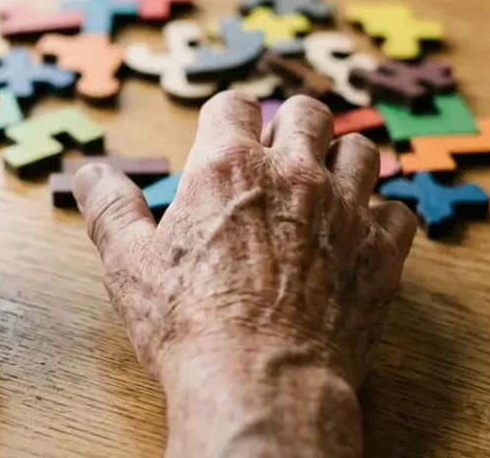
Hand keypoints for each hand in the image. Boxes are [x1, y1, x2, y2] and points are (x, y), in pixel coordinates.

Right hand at [72, 92, 416, 442]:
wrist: (260, 385)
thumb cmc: (190, 327)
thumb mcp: (129, 265)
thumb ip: (110, 210)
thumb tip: (89, 174)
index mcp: (227, 167)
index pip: (235, 105)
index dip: (229, 118)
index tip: (227, 136)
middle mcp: (294, 174)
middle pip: (308, 112)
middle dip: (293, 126)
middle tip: (281, 156)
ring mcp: (345, 210)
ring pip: (362, 151)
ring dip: (343, 160)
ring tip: (327, 184)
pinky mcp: (382, 252)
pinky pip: (399, 211)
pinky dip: (383, 217)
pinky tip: (363, 234)